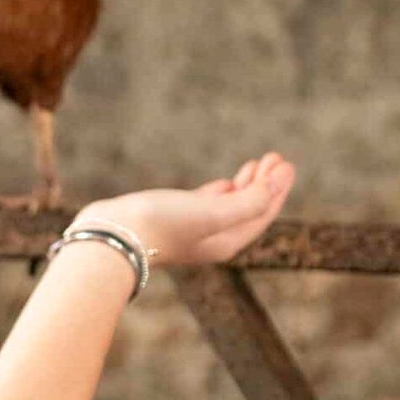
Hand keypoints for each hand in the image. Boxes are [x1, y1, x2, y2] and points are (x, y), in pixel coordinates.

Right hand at [75, 152, 295, 267]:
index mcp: (227, 242)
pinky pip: (208, 204)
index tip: (286, 163)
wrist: (114, 234)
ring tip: (256, 164)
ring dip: (246, 185)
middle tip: (274, 157)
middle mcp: (214, 238)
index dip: (277, 189)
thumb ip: (249, 201)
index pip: (262, 214)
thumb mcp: (212, 212)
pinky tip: (225, 183)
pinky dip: (222, 192)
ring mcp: (193, 229)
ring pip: (230, 205)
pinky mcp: (174, 218)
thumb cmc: (163, 224)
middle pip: (250, 209)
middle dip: (264, 184)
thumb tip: (275, 183)